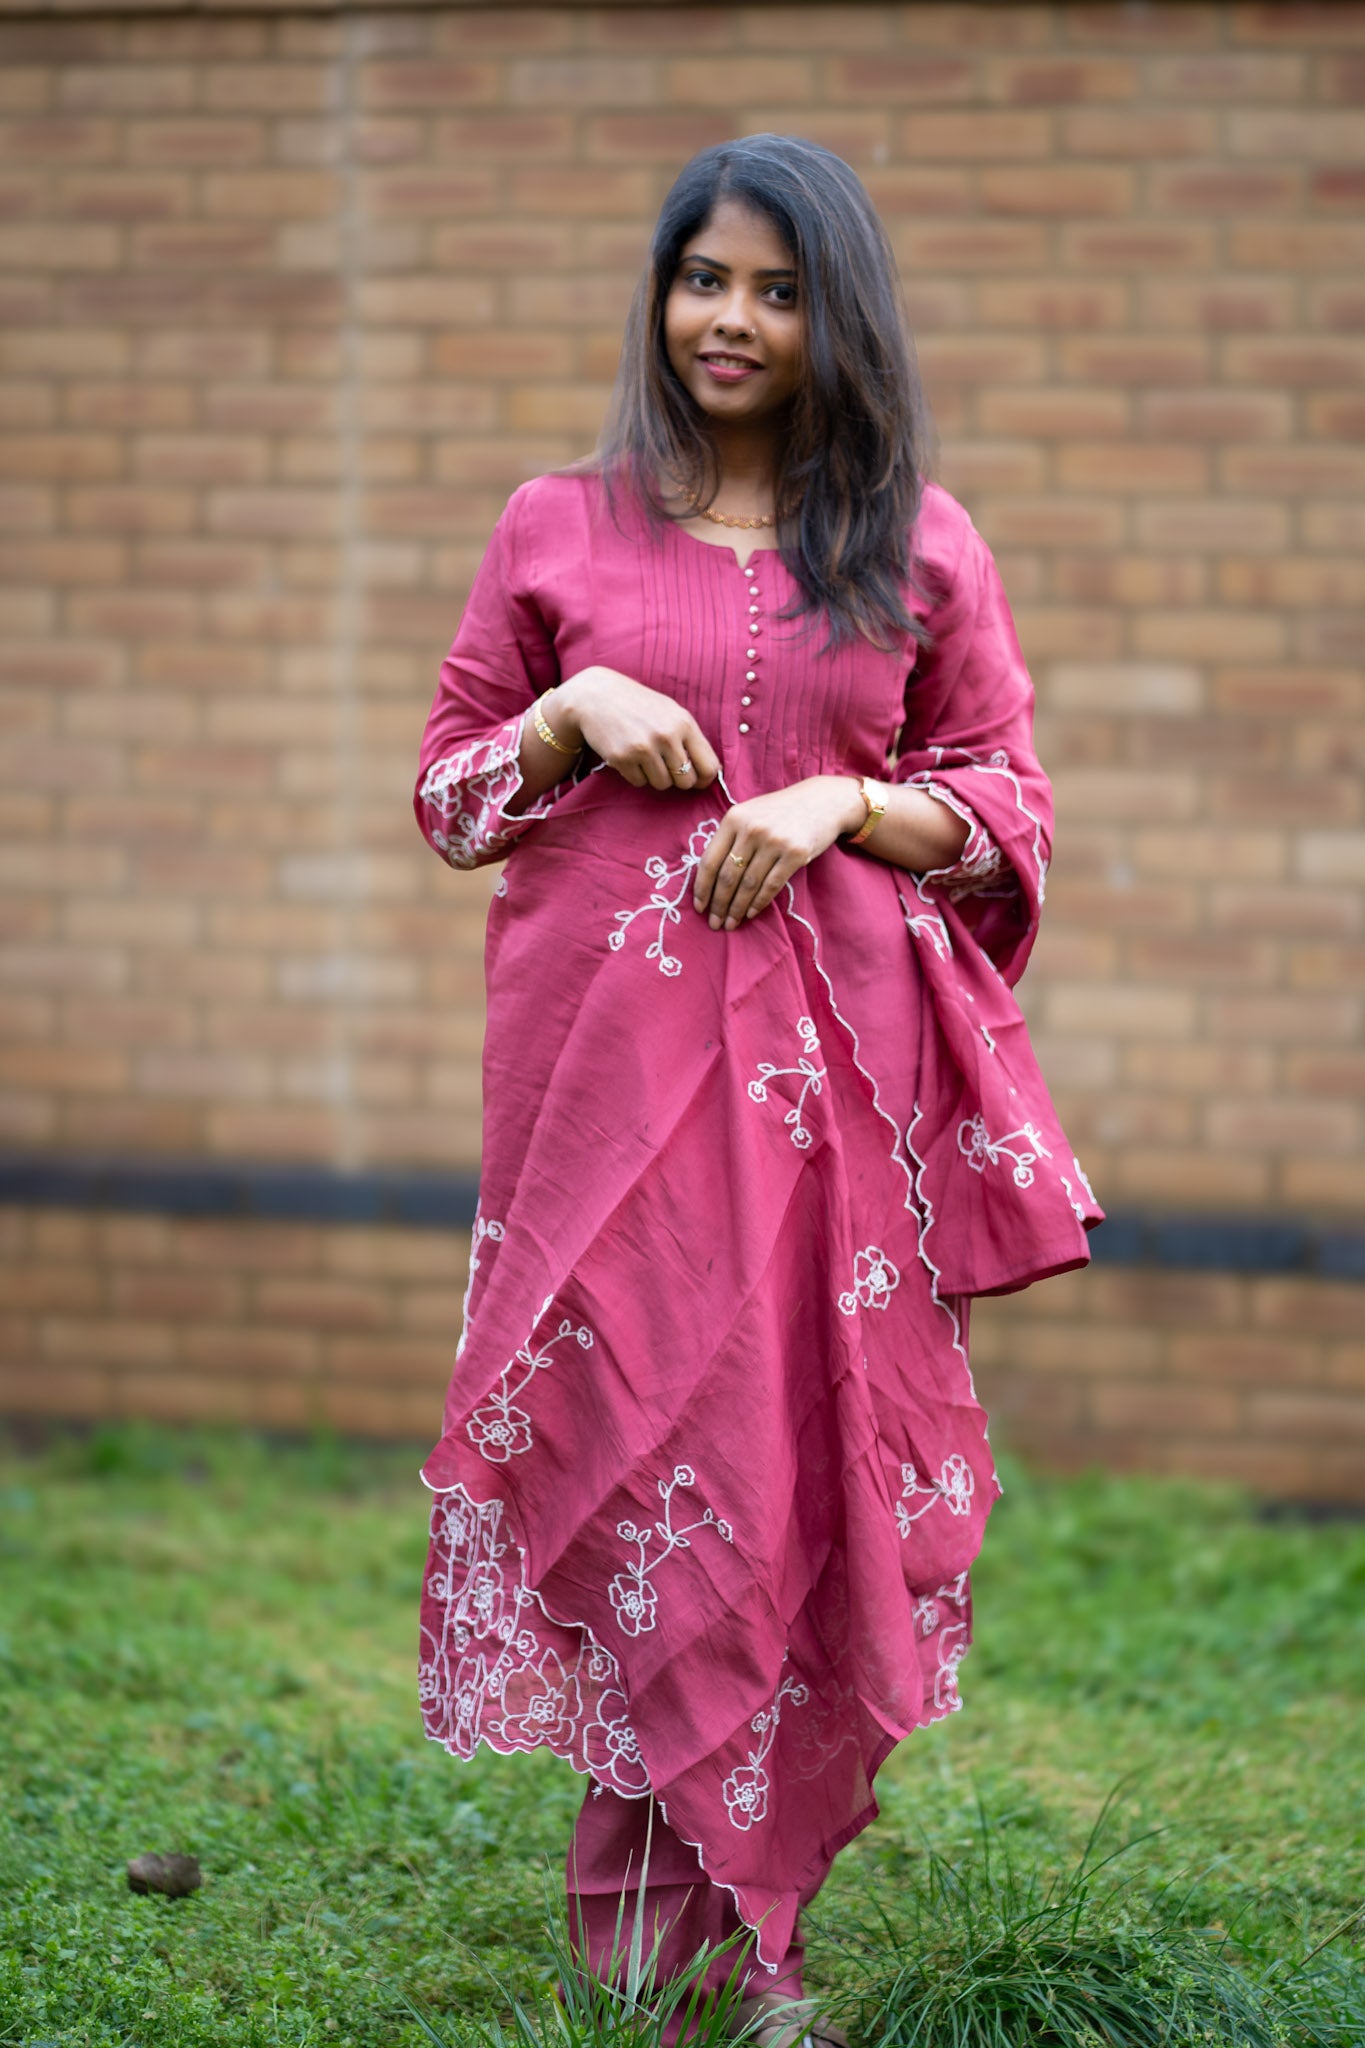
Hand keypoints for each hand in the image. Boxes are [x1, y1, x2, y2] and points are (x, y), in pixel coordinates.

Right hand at [549, 667, 719, 792]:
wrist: (596, 696)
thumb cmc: (638, 705)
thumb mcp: (670, 712)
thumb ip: (690, 739)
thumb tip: (714, 772)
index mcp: (684, 723)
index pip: (709, 767)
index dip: (704, 779)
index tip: (697, 780)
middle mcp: (666, 736)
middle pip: (686, 781)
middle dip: (677, 779)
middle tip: (665, 766)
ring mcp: (643, 748)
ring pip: (662, 784)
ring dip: (654, 776)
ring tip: (644, 756)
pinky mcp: (622, 758)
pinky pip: (639, 782)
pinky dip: (635, 775)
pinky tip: (629, 756)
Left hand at [693, 777, 865, 929]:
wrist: (822, 801)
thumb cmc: (780, 812)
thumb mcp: (749, 815)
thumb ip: (730, 838)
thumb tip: (709, 878)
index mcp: (734, 819)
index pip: (709, 861)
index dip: (702, 888)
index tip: (698, 907)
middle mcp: (752, 829)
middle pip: (728, 877)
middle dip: (718, 905)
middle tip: (714, 924)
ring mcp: (774, 841)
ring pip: (748, 885)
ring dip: (737, 909)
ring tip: (731, 923)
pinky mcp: (796, 854)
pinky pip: (771, 886)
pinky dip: (758, 903)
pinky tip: (750, 914)